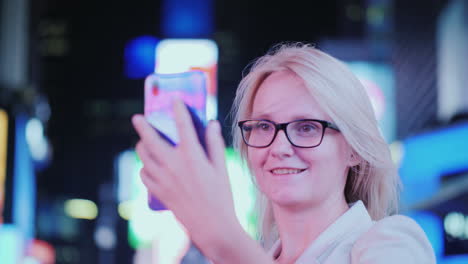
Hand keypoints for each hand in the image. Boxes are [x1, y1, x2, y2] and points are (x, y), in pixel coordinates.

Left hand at [132, 99, 240, 255]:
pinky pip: (144, 174)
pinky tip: (149, 166)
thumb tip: (212, 123)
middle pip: (152, 139)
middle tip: (137, 118)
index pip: (183, 125)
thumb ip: (215, 144)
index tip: (174, 99)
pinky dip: (145, 167)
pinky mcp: (159, 191)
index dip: (178, 109)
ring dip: (142, 146)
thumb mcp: (221, 168)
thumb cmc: (221, 197)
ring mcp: (164, 179)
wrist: (212, 226)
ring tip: (144, 141)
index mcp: (192, 156)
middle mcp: (174, 165)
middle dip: (143, 126)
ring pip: (143, 156)